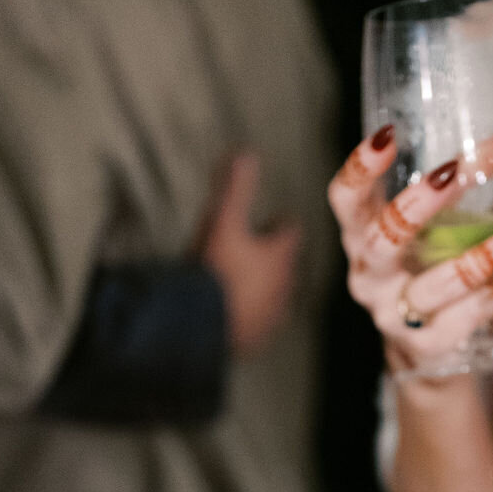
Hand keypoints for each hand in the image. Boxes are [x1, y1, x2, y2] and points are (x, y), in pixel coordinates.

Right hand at [199, 151, 300, 355]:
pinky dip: (249, 311)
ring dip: (260, 285)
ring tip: (237, 279)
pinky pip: (258, 321)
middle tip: (250, 248)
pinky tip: (231, 308)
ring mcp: (272, 316)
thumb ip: (236, 186)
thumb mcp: (223, 219)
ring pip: (273, 294)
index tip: (269, 221)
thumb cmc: (215, 268)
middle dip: (271, 256)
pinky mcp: (258, 339)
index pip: (290, 232)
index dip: (278, 224)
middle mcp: (284, 287)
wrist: (202, 325)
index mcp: (281, 256)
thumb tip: (247, 152)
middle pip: (284, 265)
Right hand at [328, 124, 492, 369]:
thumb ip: (453, 193)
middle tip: (455, 172)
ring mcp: (391, 315)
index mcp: (362, 238)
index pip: (346, 200)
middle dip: (418, 204)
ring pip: (433, 286)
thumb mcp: (429, 230)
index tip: (387, 135)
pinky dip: (488, 299)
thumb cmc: (427, 272)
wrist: (426, 352)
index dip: (360, 169)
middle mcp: (369, 277)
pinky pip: (458, 321)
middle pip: (382, 239)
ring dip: (481, 258)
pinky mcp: (421, 347)